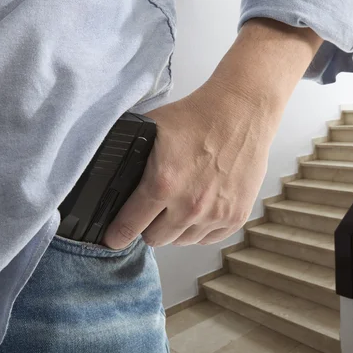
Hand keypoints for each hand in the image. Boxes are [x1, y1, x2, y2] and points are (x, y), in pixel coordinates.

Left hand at [103, 81, 270, 248]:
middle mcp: (189, 206)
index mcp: (162, 184)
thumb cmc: (197, 117)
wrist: (241, 112)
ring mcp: (215, 214)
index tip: (113, 238)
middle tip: (153, 209)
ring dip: (176, 228)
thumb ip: (130, 158)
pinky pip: (207, 238)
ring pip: (182, 241)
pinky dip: (201, 228)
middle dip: (149, 226)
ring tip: (180, 203)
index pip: (127, 227)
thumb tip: (111, 177)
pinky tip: (200, 208)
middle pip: (155, 239)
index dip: (116, 234)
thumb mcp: (150, 130)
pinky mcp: (235, 217)